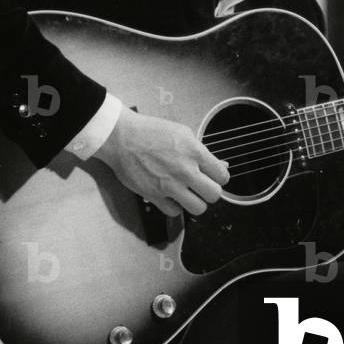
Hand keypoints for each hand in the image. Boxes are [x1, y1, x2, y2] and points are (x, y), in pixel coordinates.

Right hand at [93, 107, 229, 216]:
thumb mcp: (182, 133)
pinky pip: (175, 212)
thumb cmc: (150, 131)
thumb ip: (202, 151)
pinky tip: (171, 196)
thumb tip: (220, 165)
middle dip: (210, 192)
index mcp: (194, 152)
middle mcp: (185, 170)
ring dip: (195, 202)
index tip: (213, 177)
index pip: (222, 176)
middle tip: (201, 187)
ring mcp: (170, 185)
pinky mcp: (154, 195)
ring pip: (198, 208)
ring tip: (188, 194)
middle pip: (214, 195)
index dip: (219, 178)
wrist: (121, 137)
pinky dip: (174, 206)